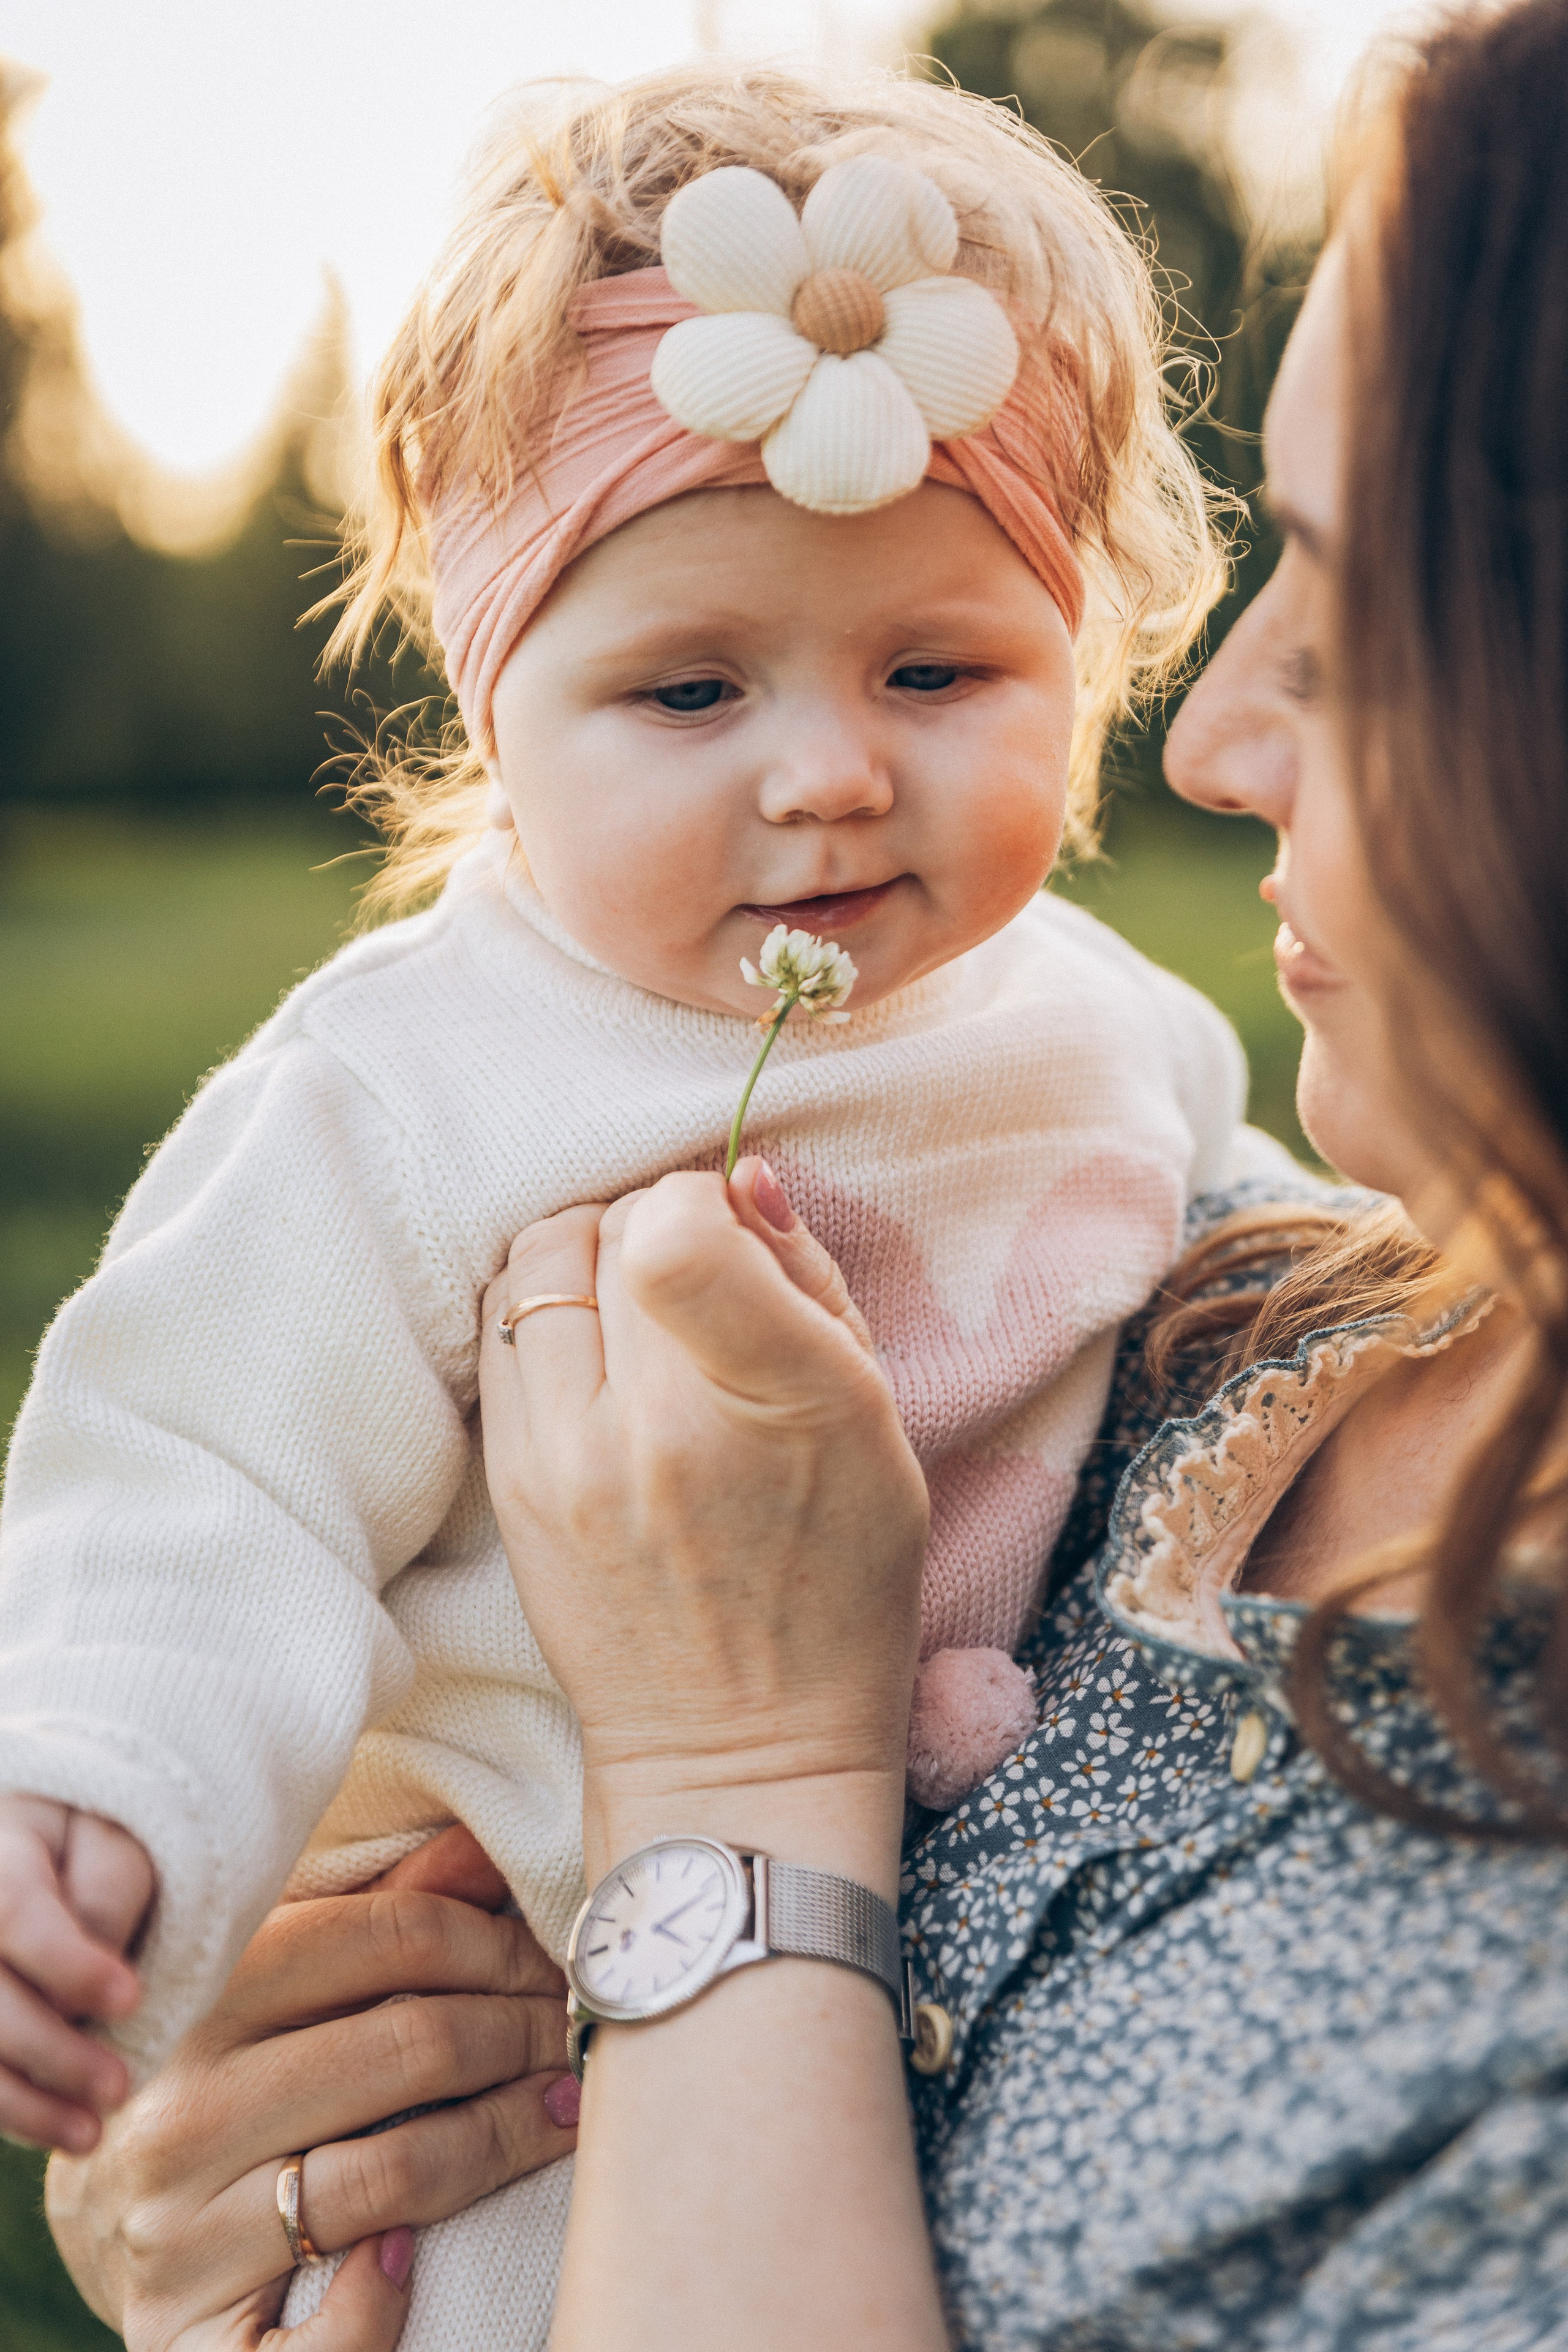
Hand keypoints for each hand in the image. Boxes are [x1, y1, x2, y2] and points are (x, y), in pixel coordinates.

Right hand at [0, 1793, 152, 2150]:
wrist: (69, 1844)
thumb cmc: (100, 1838)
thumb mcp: (119, 1841)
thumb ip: (108, 1894)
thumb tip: (85, 1993)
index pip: (14, 1911)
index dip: (68, 1964)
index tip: (131, 1999)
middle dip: (53, 2051)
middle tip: (120, 2086)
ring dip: (25, 2102)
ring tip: (91, 2134)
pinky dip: (14, 2108)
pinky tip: (61, 2130)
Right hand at [45, 1826, 575, 2350]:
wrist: (101, 2237)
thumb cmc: (230, 2091)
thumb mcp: (280, 1993)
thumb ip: (377, 1917)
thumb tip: (480, 1846)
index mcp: (206, 2004)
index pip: (382, 1937)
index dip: (493, 1946)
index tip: (557, 1965)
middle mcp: (182, 2115)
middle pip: (406, 2044)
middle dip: (521, 2034)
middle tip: (574, 2037)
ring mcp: (181, 2235)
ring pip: (393, 2173)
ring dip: (505, 2139)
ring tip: (562, 2111)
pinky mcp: (191, 2343)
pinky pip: (323, 2329)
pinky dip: (382, 2302)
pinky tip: (416, 2260)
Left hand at [480, 1159, 928, 1893]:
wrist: (741, 1749)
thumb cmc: (837, 1582)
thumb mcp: (879, 1424)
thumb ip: (811, 1284)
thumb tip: (740, 1177)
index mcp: (781, 1402)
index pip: (678, 1229)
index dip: (700, 1203)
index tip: (730, 1238)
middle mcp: (660, 1428)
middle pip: (613, 1229)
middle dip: (656, 1226)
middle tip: (694, 1282)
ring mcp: (569, 1461)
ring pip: (538, 1265)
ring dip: (589, 1257)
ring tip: (635, 1311)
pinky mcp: (512, 1486)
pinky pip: (501, 1331)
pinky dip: (543, 1314)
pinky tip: (591, 1355)